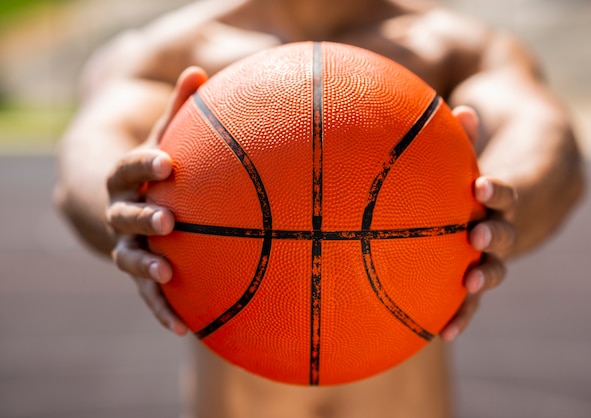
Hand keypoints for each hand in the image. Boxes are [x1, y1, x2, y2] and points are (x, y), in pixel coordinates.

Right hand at [106, 66, 208, 334]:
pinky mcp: (141, 272)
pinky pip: (148, 293)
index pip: (130, 169)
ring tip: (167, 273)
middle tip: (168, 221)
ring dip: (146, 265)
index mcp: (126, 178)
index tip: (167, 164)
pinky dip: (162, 310)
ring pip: (129, 256)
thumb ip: (180, 112)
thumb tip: (200, 72)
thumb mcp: (164, 138)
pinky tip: (184, 329)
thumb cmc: (157, 168)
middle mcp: (121, 211)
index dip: (145, 167)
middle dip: (143, 217)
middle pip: (124, 214)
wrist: (124, 201)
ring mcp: (127, 244)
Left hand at [440, 106, 517, 341]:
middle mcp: (509, 224)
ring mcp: (498, 250)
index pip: (508, 191)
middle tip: (477, 235)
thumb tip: (454, 110)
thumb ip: (468, 129)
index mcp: (511, 191)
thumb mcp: (488, 137)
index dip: (498, 191)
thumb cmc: (496, 153)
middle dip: (493, 235)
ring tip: (466, 285)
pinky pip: (473, 294)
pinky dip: (462, 312)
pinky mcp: (483, 268)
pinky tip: (442, 335)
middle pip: (505, 233)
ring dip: (481, 277)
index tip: (484, 187)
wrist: (541, 176)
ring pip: (493, 268)